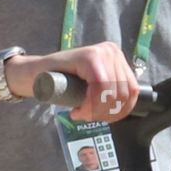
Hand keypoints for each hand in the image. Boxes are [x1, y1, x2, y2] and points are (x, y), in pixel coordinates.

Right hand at [5, 41, 140, 119]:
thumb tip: (129, 105)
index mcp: (117, 57)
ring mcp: (101, 52)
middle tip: (87, 117)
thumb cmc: (64, 82)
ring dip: (97, 111)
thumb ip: (111, 90)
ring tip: (82, 114)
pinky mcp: (89, 57)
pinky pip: (99, 88)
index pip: (133, 90)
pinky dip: (90, 105)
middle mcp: (112, 51)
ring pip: (112, 93)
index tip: (103, 119)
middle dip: (106, 113)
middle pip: (124, 93)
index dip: (120, 112)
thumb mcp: (94, 86)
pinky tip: (78, 110)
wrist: (37, 74)